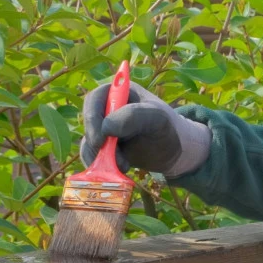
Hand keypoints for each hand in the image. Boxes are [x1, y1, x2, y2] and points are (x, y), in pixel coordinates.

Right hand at [79, 79, 210, 176]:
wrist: (174, 152)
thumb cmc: (167, 128)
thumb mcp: (156, 118)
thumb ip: (133, 116)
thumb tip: (106, 127)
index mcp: (119, 92)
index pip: (95, 98)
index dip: (92, 117)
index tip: (100, 139)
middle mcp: (108, 108)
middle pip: (89, 122)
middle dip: (96, 142)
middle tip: (112, 158)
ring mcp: (104, 128)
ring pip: (88, 141)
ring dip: (100, 157)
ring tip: (124, 166)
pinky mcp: (104, 147)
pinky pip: (92, 155)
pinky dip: (100, 165)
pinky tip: (118, 170)